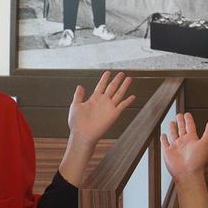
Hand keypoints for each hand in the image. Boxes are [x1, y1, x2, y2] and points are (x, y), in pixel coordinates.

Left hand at [61, 71, 134, 185]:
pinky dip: (128, 101)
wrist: (82, 135)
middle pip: (112, 87)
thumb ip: (78, 95)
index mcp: (94, 99)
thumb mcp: (75, 106)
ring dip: (124, 86)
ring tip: (128, 79)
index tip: (108, 72)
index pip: (101, 85)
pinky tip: (132, 96)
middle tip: (121, 73)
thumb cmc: (77, 123)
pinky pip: (122, 105)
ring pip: (119, 94)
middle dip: (117, 80)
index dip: (104, 79)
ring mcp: (109, 107)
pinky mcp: (114, 114)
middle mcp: (103, 101)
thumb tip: (80, 86)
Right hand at [161, 113, 207, 181]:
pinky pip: (164, 143)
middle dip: (180, 121)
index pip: (190, 126)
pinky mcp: (168, 152)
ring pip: (173, 134)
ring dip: (172, 128)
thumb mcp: (206, 143)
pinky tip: (163, 135)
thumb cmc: (198, 161)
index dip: (188, 119)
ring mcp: (175, 147)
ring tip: (172, 122)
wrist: (188, 174)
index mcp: (192, 139)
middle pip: (181, 128)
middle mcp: (184, 142)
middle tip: (179, 115)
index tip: (187, 114)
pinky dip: (163, 138)